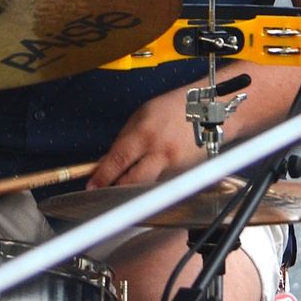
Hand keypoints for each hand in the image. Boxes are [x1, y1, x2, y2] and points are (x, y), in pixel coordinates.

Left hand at [87, 81, 203, 188]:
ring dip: (134, 187)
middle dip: (116, 189)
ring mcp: (174, 166)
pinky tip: (149, 178)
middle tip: (104, 191)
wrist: (210, 111)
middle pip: (133, 181)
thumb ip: (124, 140)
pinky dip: (152, 183)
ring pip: (147, 185)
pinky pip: (162, 184)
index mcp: (145, 134)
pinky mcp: (184, 175)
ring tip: (125, 184)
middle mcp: (159, 152)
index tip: (91, 186)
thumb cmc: (173, 108)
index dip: (103, 176)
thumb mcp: (141, 116)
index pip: (118, 160)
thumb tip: (106, 161)